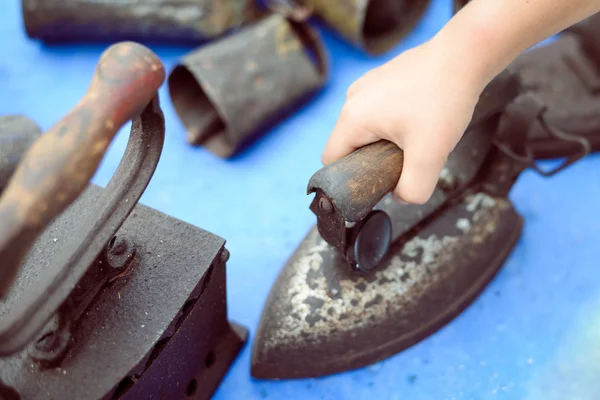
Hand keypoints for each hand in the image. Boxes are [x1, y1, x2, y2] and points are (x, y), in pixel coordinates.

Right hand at [322, 38, 487, 203]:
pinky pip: (378, 112)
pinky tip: (420, 120)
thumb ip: (412, 188)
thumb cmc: (444, 98)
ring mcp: (367, 86)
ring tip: (417, 137)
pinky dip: (395, 123)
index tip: (377, 181)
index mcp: (353, 117)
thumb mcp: (429, 155)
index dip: (349, 179)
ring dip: (386, 142)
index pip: (332, 160)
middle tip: (406, 160)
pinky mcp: (382, 79)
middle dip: (373, 160)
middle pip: (349, 145)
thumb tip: (402, 196)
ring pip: (366, 129)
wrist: (466, 55)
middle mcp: (353, 99)